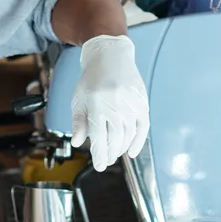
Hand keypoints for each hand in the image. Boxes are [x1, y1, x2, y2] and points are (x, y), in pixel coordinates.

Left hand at [70, 35, 149, 171]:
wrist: (110, 56)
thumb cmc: (91, 79)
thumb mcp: (79, 98)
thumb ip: (78, 122)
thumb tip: (78, 143)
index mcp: (96, 103)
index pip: (99, 136)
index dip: (99, 154)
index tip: (99, 166)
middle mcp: (115, 104)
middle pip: (115, 138)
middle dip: (110, 154)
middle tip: (107, 162)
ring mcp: (130, 103)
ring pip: (129, 135)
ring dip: (122, 149)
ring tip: (115, 155)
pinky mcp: (142, 102)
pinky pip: (142, 127)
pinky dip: (138, 141)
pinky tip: (132, 151)